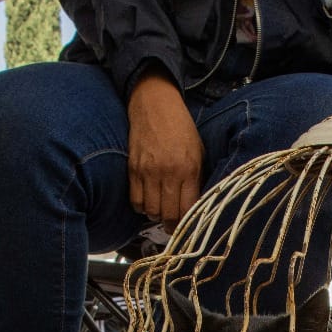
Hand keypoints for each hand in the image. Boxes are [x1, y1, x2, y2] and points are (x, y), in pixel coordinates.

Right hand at [127, 69, 202, 231]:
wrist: (155, 105)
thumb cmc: (181, 129)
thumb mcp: (198, 152)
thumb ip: (198, 179)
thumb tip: (196, 206)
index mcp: (189, 169)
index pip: (188, 209)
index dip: (188, 223)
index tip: (188, 227)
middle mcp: (168, 172)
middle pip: (168, 215)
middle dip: (172, 225)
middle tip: (174, 225)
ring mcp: (148, 171)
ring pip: (151, 211)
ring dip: (156, 216)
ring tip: (161, 210)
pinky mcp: (133, 169)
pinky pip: (135, 201)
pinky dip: (141, 207)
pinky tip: (148, 201)